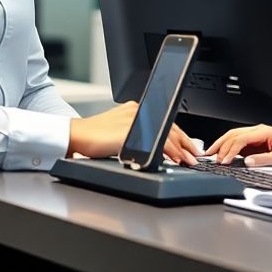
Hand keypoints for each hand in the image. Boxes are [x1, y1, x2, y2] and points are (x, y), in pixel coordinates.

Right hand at [67, 102, 197, 164]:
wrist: (75, 136)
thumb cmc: (94, 137)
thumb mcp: (121, 131)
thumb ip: (139, 134)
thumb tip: (158, 149)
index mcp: (137, 109)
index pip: (166, 122)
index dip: (181, 136)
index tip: (190, 147)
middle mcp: (138, 111)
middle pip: (170, 127)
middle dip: (186, 144)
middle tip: (195, 157)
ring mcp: (134, 120)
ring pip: (166, 135)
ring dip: (180, 150)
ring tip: (188, 162)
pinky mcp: (129, 131)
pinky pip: (154, 142)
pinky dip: (168, 152)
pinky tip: (173, 161)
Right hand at [204, 125, 271, 166]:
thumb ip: (264, 160)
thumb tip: (247, 162)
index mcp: (263, 131)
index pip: (241, 138)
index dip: (230, 150)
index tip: (223, 160)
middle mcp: (258, 131)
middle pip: (233, 135)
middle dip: (221, 146)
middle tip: (212, 158)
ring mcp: (256, 135)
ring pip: (234, 136)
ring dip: (222, 144)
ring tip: (211, 154)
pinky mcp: (256, 141)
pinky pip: (238, 142)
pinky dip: (228, 147)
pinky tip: (222, 153)